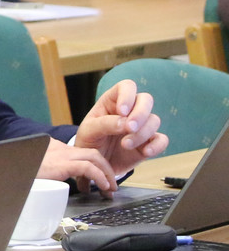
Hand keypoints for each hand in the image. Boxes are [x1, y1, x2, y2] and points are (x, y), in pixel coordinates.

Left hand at [40, 78, 168, 192]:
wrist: (94, 163)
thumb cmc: (89, 142)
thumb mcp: (88, 131)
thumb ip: (104, 124)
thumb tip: (125, 123)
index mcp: (113, 101)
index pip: (127, 86)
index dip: (127, 96)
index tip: (122, 112)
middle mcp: (131, 110)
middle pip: (146, 99)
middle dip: (140, 113)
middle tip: (129, 128)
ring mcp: (141, 125)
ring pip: (154, 120)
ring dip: (142, 133)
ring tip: (124, 145)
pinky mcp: (149, 142)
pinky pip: (162, 140)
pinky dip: (157, 145)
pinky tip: (145, 152)